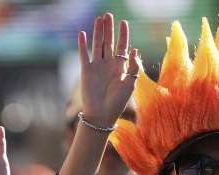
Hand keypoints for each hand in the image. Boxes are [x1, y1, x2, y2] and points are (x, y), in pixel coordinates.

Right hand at [77, 13, 141, 128]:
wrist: (102, 114)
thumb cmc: (117, 102)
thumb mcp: (130, 84)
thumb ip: (133, 67)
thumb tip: (135, 50)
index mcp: (120, 67)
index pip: (122, 47)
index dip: (123, 35)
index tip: (124, 23)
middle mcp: (108, 64)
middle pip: (109, 42)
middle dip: (109, 29)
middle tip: (108, 15)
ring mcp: (97, 67)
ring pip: (97, 45)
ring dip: (98, 32)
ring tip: (99, 19)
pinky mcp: (86, 71)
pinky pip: (84, 55)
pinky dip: (83, 45)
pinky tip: (83, 34)